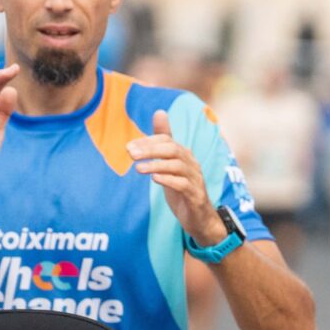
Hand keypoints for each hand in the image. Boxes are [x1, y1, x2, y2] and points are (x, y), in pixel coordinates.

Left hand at [131, 112, 222, 246]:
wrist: (199, 218)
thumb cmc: (182, 188)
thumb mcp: (170, 163)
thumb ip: (163, 141)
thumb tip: (159, 112)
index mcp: (184, 155)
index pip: (167, 141)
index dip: (148, 142)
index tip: (129, 146)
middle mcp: (192, 164)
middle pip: (172, 150)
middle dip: (150, 150)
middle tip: (130, 153)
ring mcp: (195, 179)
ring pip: (177, 166)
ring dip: (156, 165)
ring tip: (138, 168)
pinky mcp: (196, 196)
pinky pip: (183, 184)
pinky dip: (169, 180)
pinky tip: (154, 179)